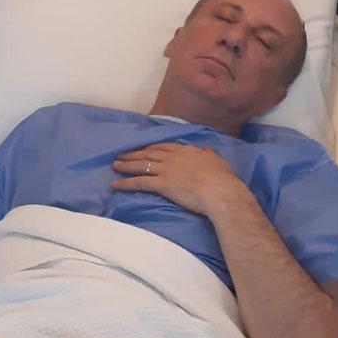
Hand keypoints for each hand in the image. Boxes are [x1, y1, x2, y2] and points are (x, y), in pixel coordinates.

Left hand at [111, 143, 246, 216]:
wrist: (219, 190)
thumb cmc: (222, 178)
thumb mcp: (217, 161)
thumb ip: (209, 154)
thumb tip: (207, 149)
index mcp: (186, 151)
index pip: (164, 147)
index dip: (151, 148)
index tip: (142, 149)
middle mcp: (173, 158)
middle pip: (149, 154)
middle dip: (134, 154)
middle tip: (121, 155)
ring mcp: (166, 170)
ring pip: (141, 165)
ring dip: (126, 165)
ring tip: (115, 165)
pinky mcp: (161, 184)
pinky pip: (140, 182)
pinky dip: (126, 183)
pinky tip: (116, 185)